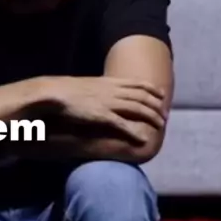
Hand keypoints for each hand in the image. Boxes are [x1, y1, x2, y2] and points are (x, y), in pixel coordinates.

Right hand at [50, 76, 167, 143]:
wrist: (55, 92)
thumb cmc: (66, 90)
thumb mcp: (86, 85)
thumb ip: (97, 89)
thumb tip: (101, 94)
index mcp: (109, 82)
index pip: (137, 83)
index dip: (152, 89)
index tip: (162, 95)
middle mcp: (112, 91)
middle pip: (142, 96)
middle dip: (157, 105)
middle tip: (165, 114)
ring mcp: (108, 103)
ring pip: (138, 109)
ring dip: (152, 117)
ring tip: (161, 125)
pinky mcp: (102, 116)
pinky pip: (123, 124)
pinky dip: (135, 132)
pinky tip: (143, 138)